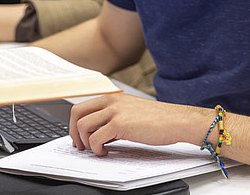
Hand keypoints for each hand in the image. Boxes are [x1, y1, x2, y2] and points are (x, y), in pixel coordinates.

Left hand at [68, 94, 208, 154]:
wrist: (175, 120)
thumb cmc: (158, 119)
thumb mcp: (130, 112)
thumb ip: (113, 118)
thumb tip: (97, 132)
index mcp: (112, 97)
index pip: (81, 106)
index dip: (75, 124)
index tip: (78, 137)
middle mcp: (111, 101)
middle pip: (77, 113)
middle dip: (74, 132)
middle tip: (81, 146)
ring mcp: (115, 111)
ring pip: (83, 126)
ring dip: (85, 142)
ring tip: (96, 150)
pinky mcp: (120, 124)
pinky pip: (96, 138)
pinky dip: (96, 149)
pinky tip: (105, 152)